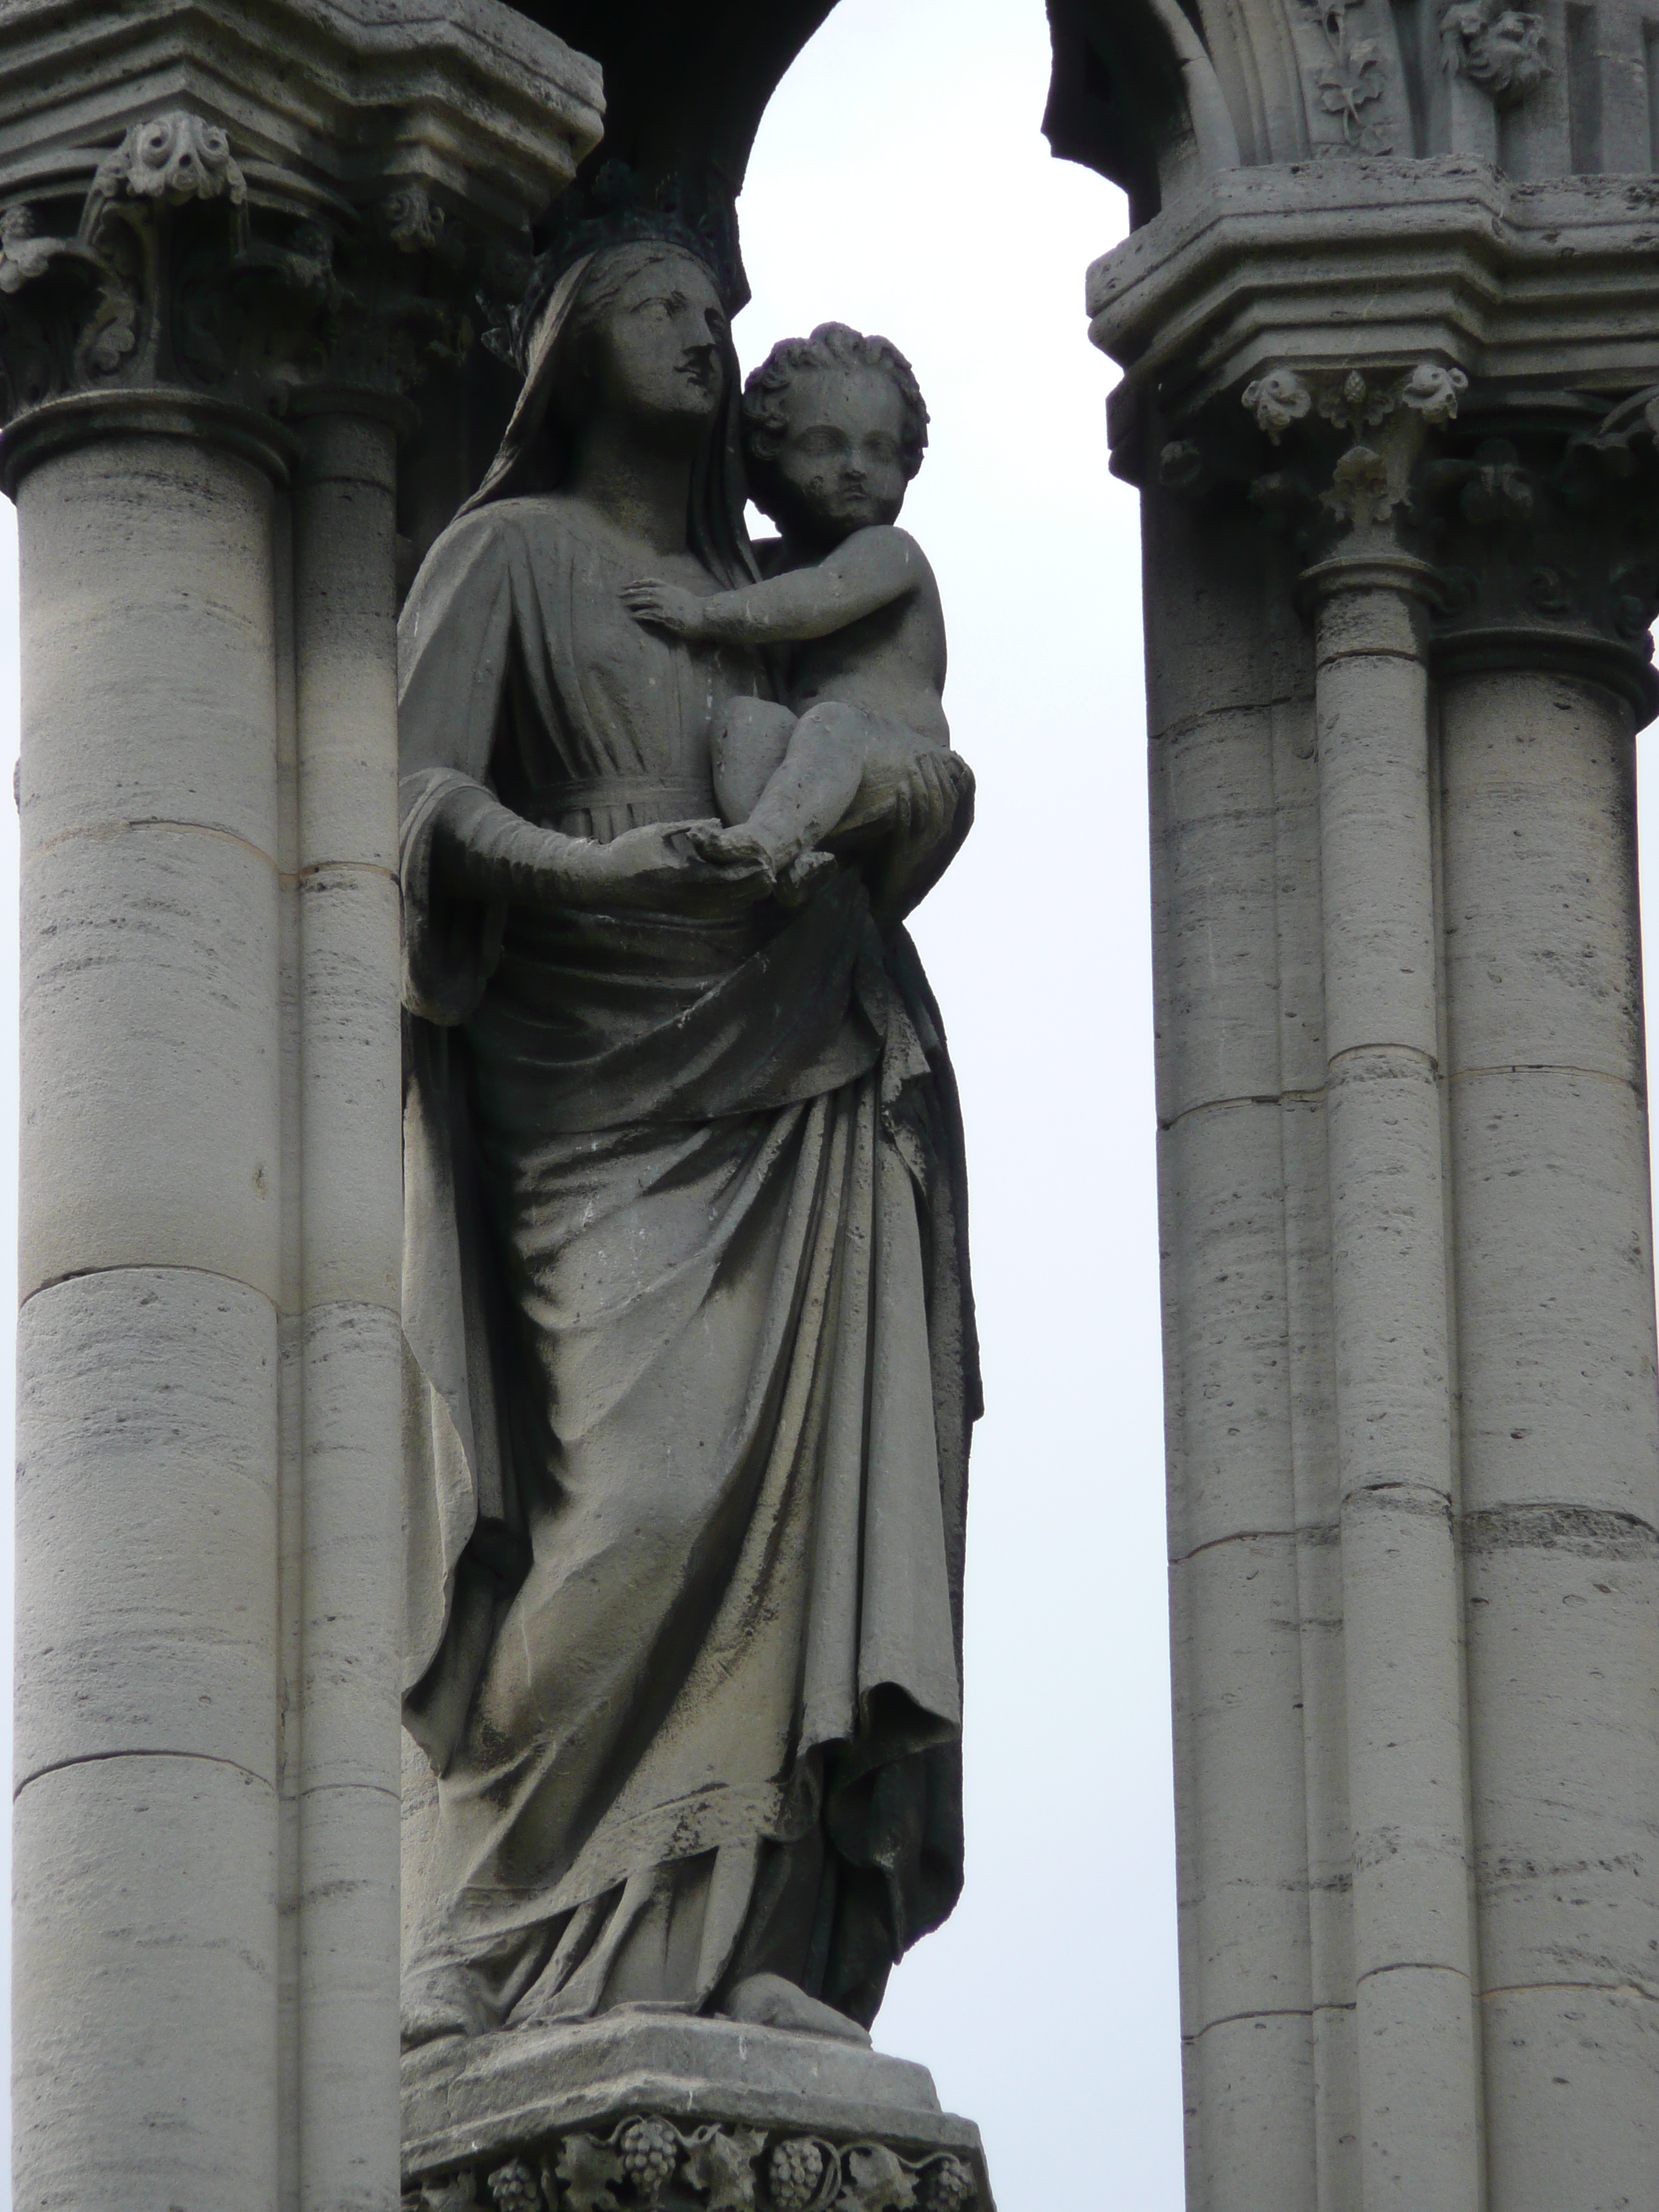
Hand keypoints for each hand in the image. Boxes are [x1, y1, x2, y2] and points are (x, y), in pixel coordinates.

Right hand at [556, 820, 774, 915]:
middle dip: (753, 884)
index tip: (764, 861)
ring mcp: (684, 907)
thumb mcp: (661, 831)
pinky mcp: (681, 911)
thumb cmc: (630, 851)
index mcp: (685, 875)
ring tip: (765, 885)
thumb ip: (691, 827)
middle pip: (731, 894)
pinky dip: (732, 905)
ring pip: (725, 906)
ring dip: (747, 896)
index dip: (748, 870)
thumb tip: (719, 823)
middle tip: (773, 873)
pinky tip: (742, 899)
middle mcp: (688, 896)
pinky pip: (713, 911)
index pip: (726, 876)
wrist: (607, 880)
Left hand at [620, 578, 708, 638]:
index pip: (650, 582)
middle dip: (631, 591)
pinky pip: (649, 614)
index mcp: (669, 588)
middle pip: (644, 590)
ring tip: (624, 603)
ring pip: (644, 600)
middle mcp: (665, 593)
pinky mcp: (665, 616)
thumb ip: (671, 593)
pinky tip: (634, 616)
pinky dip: (640, 614)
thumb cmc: (695, 608)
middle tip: (620, 593)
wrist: (704, 616)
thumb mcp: (682, 595)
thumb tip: (664, 592)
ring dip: (633, 601)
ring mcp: (665, 604)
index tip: (627, 584)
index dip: (637, 582)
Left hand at [872, 751, 974, 927]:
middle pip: (947, 800)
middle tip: (927, 753)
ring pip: (931, 808)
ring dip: (923, 783)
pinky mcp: (905, 854)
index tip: (955, 757)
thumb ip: (929, 818)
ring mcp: (925, 848)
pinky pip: (908, 824)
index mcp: (951, 839)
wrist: (889, 902)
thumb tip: (932, 787)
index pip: (965, 802)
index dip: (962, 778)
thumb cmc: (902, 868)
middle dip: (938, 773)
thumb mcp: (921, 841)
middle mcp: (943, 843)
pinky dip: (906, 804)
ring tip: (914, 763)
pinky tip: (901, 788)